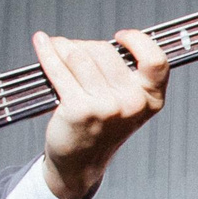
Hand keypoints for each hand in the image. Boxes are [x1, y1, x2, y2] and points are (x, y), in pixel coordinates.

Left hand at [36, 28, 167, 198]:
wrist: (81, 161)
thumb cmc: (101, 127)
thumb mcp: (129, 103)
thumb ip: (127, 75)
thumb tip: (96, 42)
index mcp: (151, 99)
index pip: (155, 60)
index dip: (137, 41)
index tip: (120, 37)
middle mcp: (133, 103)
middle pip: (105, 51)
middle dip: (85, 46)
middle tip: (74, 52)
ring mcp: (107, 107)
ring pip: (79, 55)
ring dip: (63, 48)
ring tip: (57, 50)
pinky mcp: (79, 109)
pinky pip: (59, 68)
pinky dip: (47, 53)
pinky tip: (42, 44)